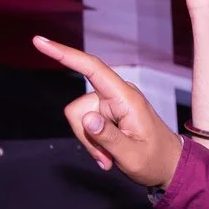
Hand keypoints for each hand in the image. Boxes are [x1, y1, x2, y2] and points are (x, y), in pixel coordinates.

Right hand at [32, 36, 184, 188]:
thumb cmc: (156, 161)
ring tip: (110, 157)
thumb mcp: (133, 156)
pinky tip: (109, 154)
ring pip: (78, 119)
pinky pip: (85, 125)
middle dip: (85, 136)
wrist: (169, 166)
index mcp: (126, 98)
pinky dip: (93, 143)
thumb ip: (108, 137)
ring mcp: (110, 103)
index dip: (64, 55)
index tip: (40, 42)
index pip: (92, 68)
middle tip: (107, 158)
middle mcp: (116, 94)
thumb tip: (86, 118)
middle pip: (77, 108)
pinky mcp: (106, 111)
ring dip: (90, 143)